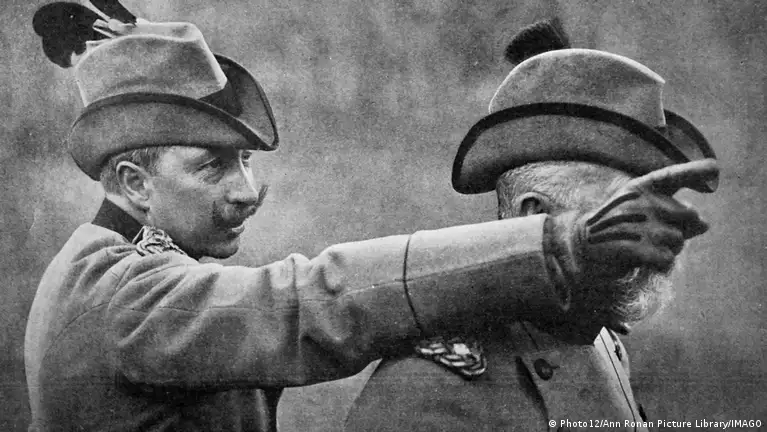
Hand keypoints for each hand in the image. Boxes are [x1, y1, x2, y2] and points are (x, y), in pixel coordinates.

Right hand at [552, 159, 718, 281]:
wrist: (577, 248)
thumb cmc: (615, 230)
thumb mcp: (642, 215)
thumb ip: (674, 216)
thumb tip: (705, 224)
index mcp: (640, 188)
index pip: (673, 175)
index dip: (695, 171)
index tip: (714, 168)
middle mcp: (641, 202)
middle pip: (690, 215)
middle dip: (682, 229)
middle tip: (658, 236)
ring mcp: (638, 224)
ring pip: (679, 241)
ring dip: (669, 249)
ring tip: (645, 248)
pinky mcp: (634, 247)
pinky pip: (667, 259)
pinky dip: (660, 264)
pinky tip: (645, 261)